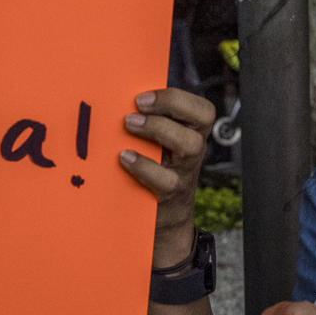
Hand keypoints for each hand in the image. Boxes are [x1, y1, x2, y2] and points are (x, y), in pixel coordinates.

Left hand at [120, 88, 215, 268]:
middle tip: (136, 107)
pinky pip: (165, 180)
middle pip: (202, 119)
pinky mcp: (169, 194)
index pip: (201, 108)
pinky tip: (124, 158)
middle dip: (169, 105)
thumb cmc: (152, 169)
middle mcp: (193, 149)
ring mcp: (185, 171)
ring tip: (129, 125)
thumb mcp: (156, 144)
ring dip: (159, 129)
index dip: (176, 97)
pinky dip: (144, 166)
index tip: (143, 96)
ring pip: (190, 146)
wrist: (162, 218)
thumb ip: (146, 123)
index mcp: (190, 132)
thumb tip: (113, 97)